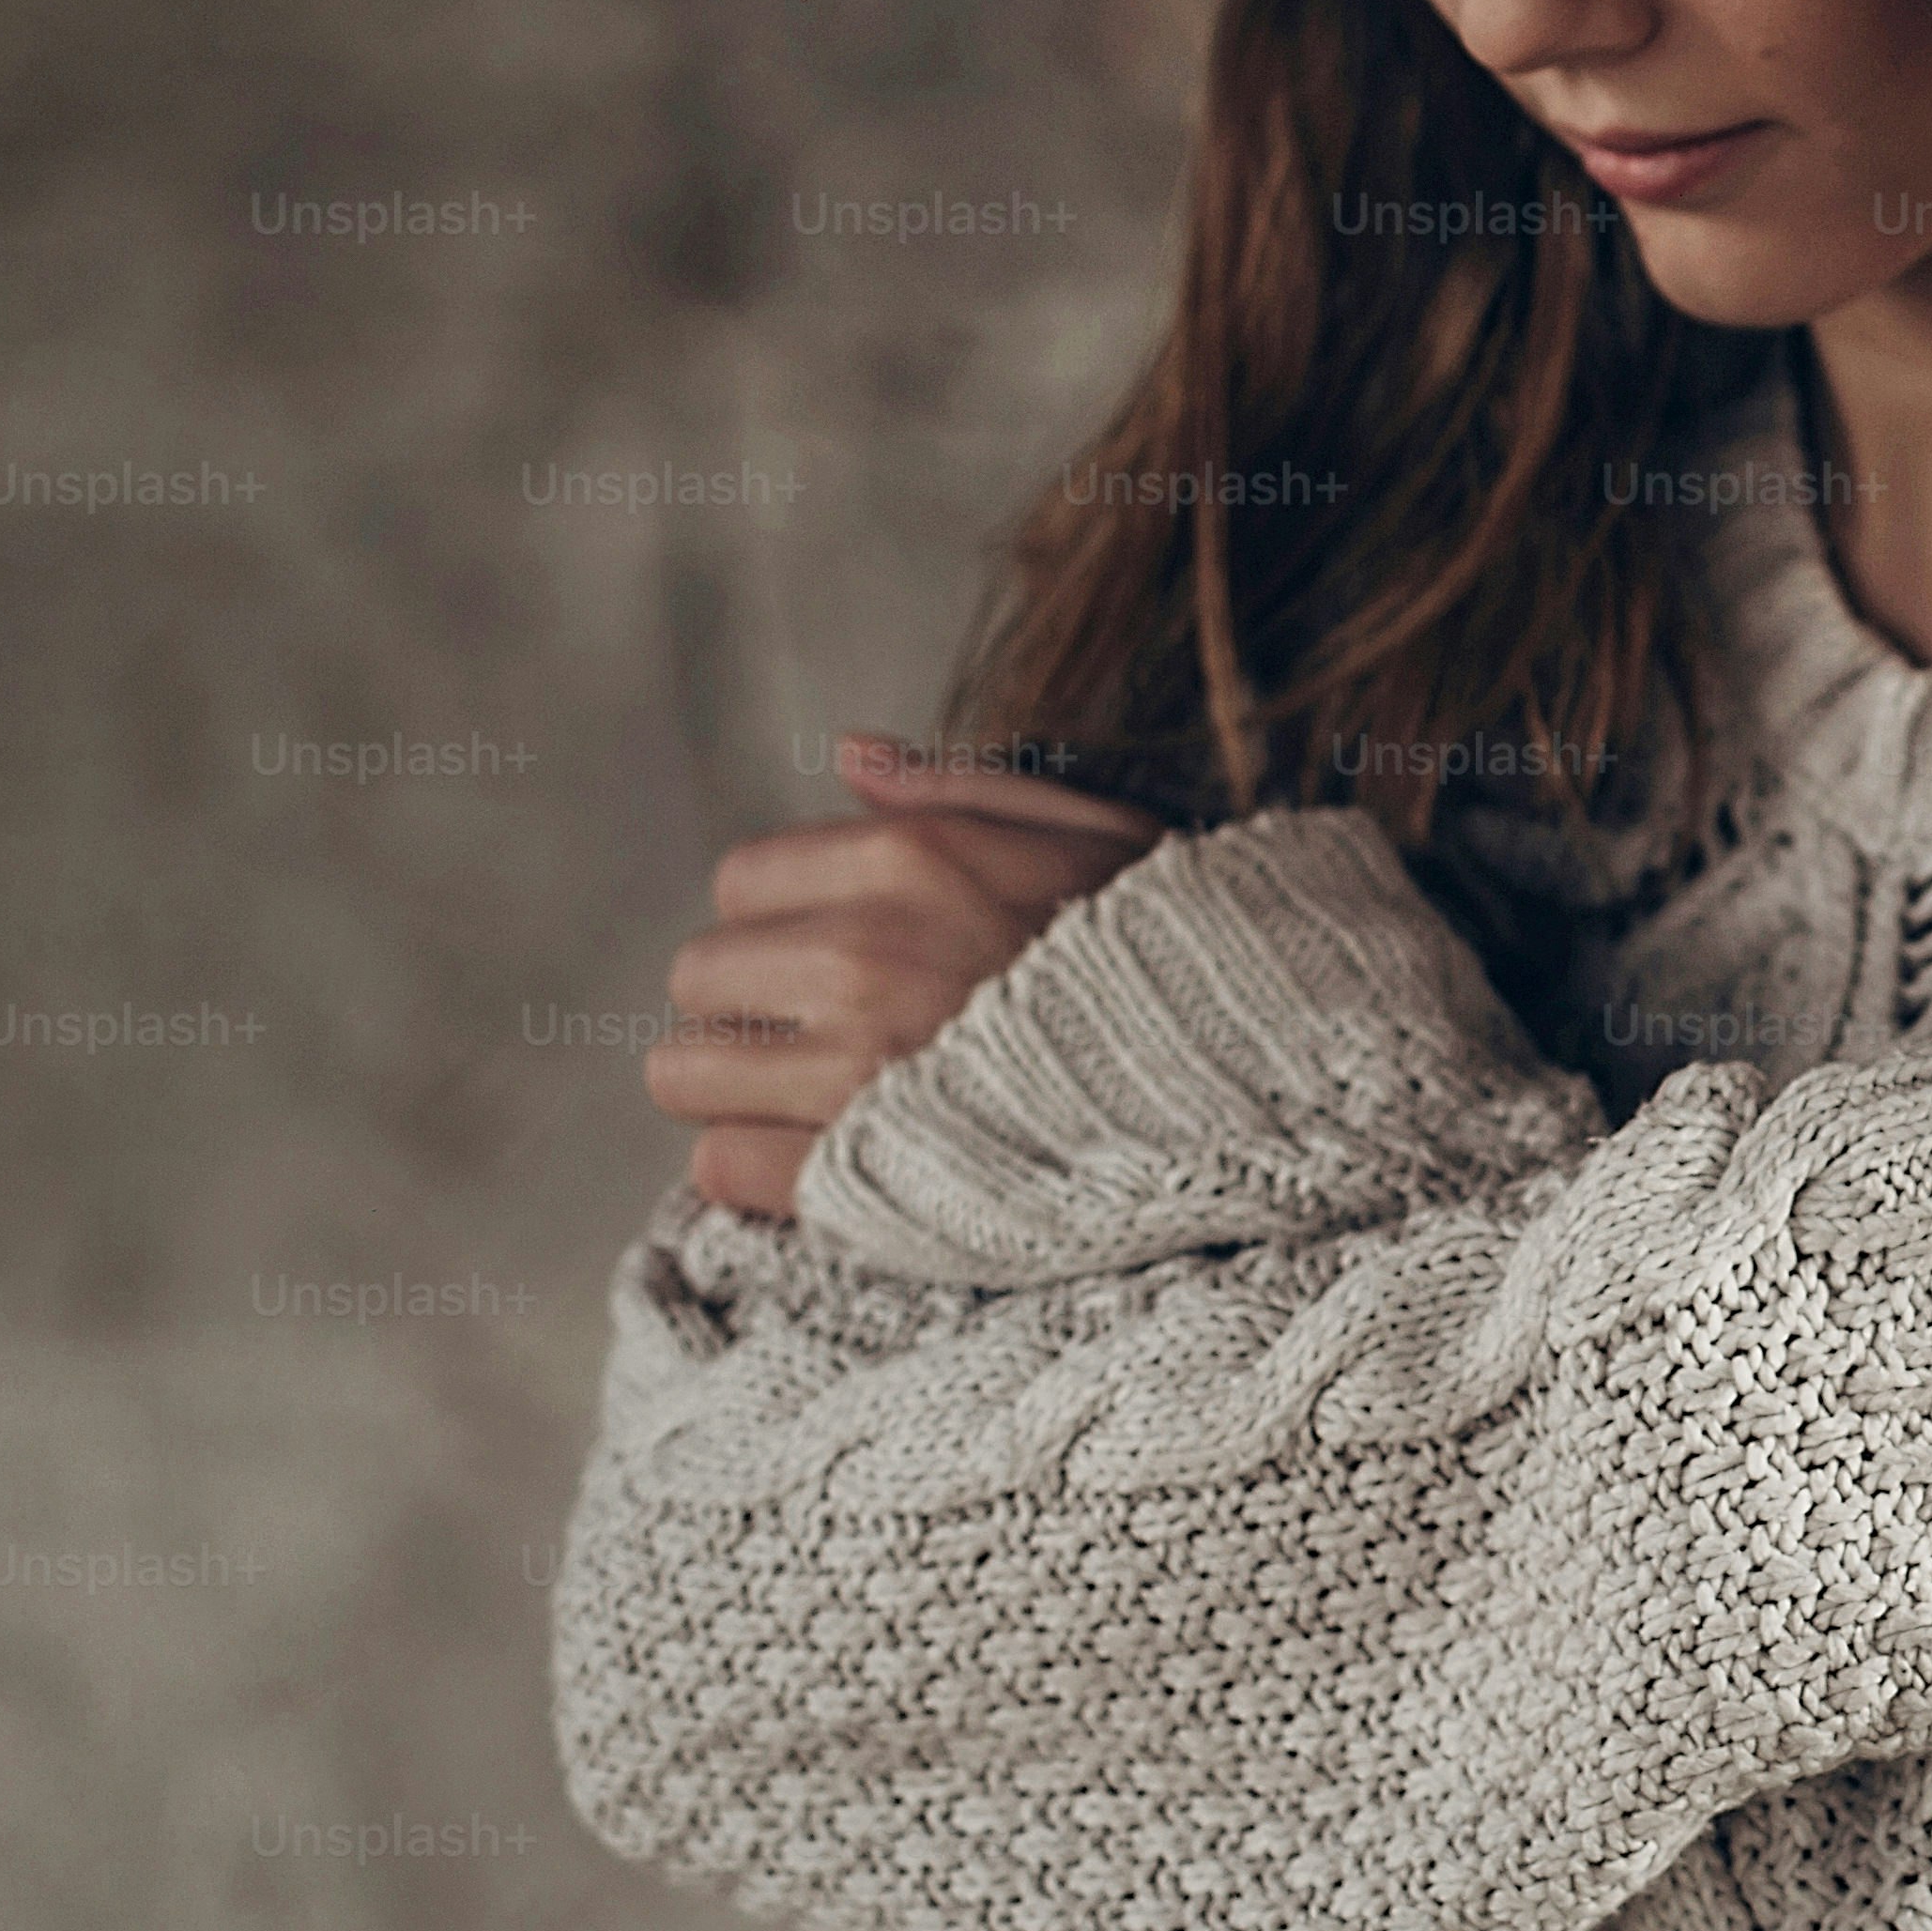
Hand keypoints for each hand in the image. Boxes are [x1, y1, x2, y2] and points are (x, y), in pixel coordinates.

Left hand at [649, 736, 1169, 1218]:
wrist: (1247, 1092)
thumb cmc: (1172, 959)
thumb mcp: (1096, 836)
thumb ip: (963, 789)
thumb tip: (849, 755)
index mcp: (912, 860)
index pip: (742, 881)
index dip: (790, 921)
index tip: (851, 955)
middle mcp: (865, 956)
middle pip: (698, 977)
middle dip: (756, 1006)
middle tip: (839, 1033)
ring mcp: (853, 1070)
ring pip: (684, 1075)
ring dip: (746, 1090)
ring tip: (831, 1099)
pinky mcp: (850, 1176)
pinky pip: (721, 1166)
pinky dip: (766, 1169)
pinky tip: (842, 1157)